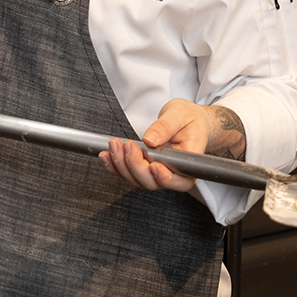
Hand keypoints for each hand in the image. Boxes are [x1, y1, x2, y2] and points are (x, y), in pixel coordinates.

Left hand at [100, 99, 234, 192]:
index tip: (153, 165)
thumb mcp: (180, 115)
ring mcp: (158, 173)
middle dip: (135, 166)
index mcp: (189, 162)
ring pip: (138, 180)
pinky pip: (129, 174)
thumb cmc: (189, 119)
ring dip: (122, 165)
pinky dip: (115, 166)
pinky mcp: (146, 168)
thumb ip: (165, 127)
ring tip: (114, 146)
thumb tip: (150, 140)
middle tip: (127, 145)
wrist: (189, 121)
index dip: (164, 178)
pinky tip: (107, 155)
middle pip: (153, 182)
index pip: (179, 180)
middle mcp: (174, 173)